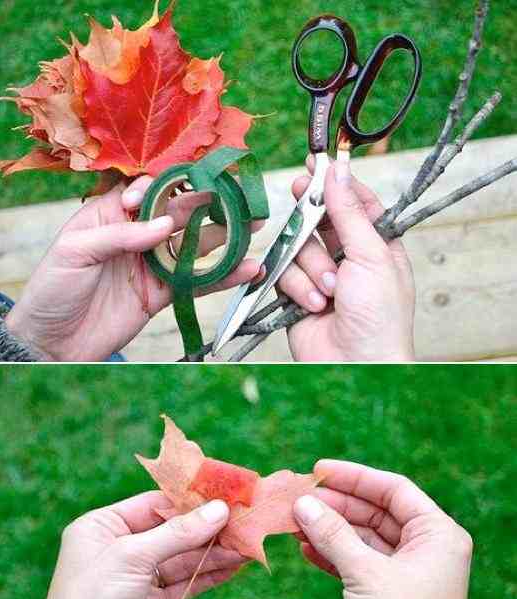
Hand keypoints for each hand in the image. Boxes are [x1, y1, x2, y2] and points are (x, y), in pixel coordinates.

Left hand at [7, 176, 263, 363]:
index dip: (165, 185)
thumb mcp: (75, 251)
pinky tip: (246, 268)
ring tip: (255, 225)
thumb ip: (120, 235)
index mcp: (110, 212)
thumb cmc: (53, 288)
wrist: (51, 343)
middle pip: (179, 212)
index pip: (146, 188)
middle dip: (209, 203)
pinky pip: (195, 282)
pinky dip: (222, 276)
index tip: (175, 192)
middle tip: (241, 195)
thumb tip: (165, 225)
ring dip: (225, 236)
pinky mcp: (161, 295)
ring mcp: (151, 264)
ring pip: (194, 245)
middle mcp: (136, 233)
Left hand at [8, 495, 241, 598]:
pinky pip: (183, 584)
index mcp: (102, 525)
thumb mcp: (134, 557)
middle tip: (244, 522)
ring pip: (181, 559)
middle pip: (171, 531)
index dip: (189, 500)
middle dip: (207, 528)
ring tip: (247, 546)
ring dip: (214, 553)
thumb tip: (218, 510)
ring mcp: (135, 578)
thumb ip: (178, 533)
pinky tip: (233, 567)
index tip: (225, 496)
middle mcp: (117, 548)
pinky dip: (207, 576)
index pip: (153, 504)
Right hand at [281, 160, 414, 362]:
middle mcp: (349, 258)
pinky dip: (297, 288)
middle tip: (300, 192)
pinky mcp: (297, 297)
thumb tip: (337, 170)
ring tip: (329, 292)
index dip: (335, 183)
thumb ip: (349, 211)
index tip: (316, 163)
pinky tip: (314, 306)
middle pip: (319, 218)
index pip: (354, 201)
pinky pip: (285, 273)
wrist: (358, 368)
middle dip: (312, 215)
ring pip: (299, 246)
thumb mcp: (371, 255)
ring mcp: (322, 277)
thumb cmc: (380, 317)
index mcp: (377, 244)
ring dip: (312, 267)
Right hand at [294, 462, 472, 598]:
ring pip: (367, 541)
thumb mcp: (364, 575)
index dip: (356, 477)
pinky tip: (308, 548)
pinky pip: (362, 566)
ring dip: (333, 531)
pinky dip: (337, 558)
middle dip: (339, 506)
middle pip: (379, 513)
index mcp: (440, 535)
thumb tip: (304, 504)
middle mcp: (430, 551)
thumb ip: (334, 535)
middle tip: (300, 499)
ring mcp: (411, 575)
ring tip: (297, 522)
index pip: (395, 490)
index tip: (319, 470)